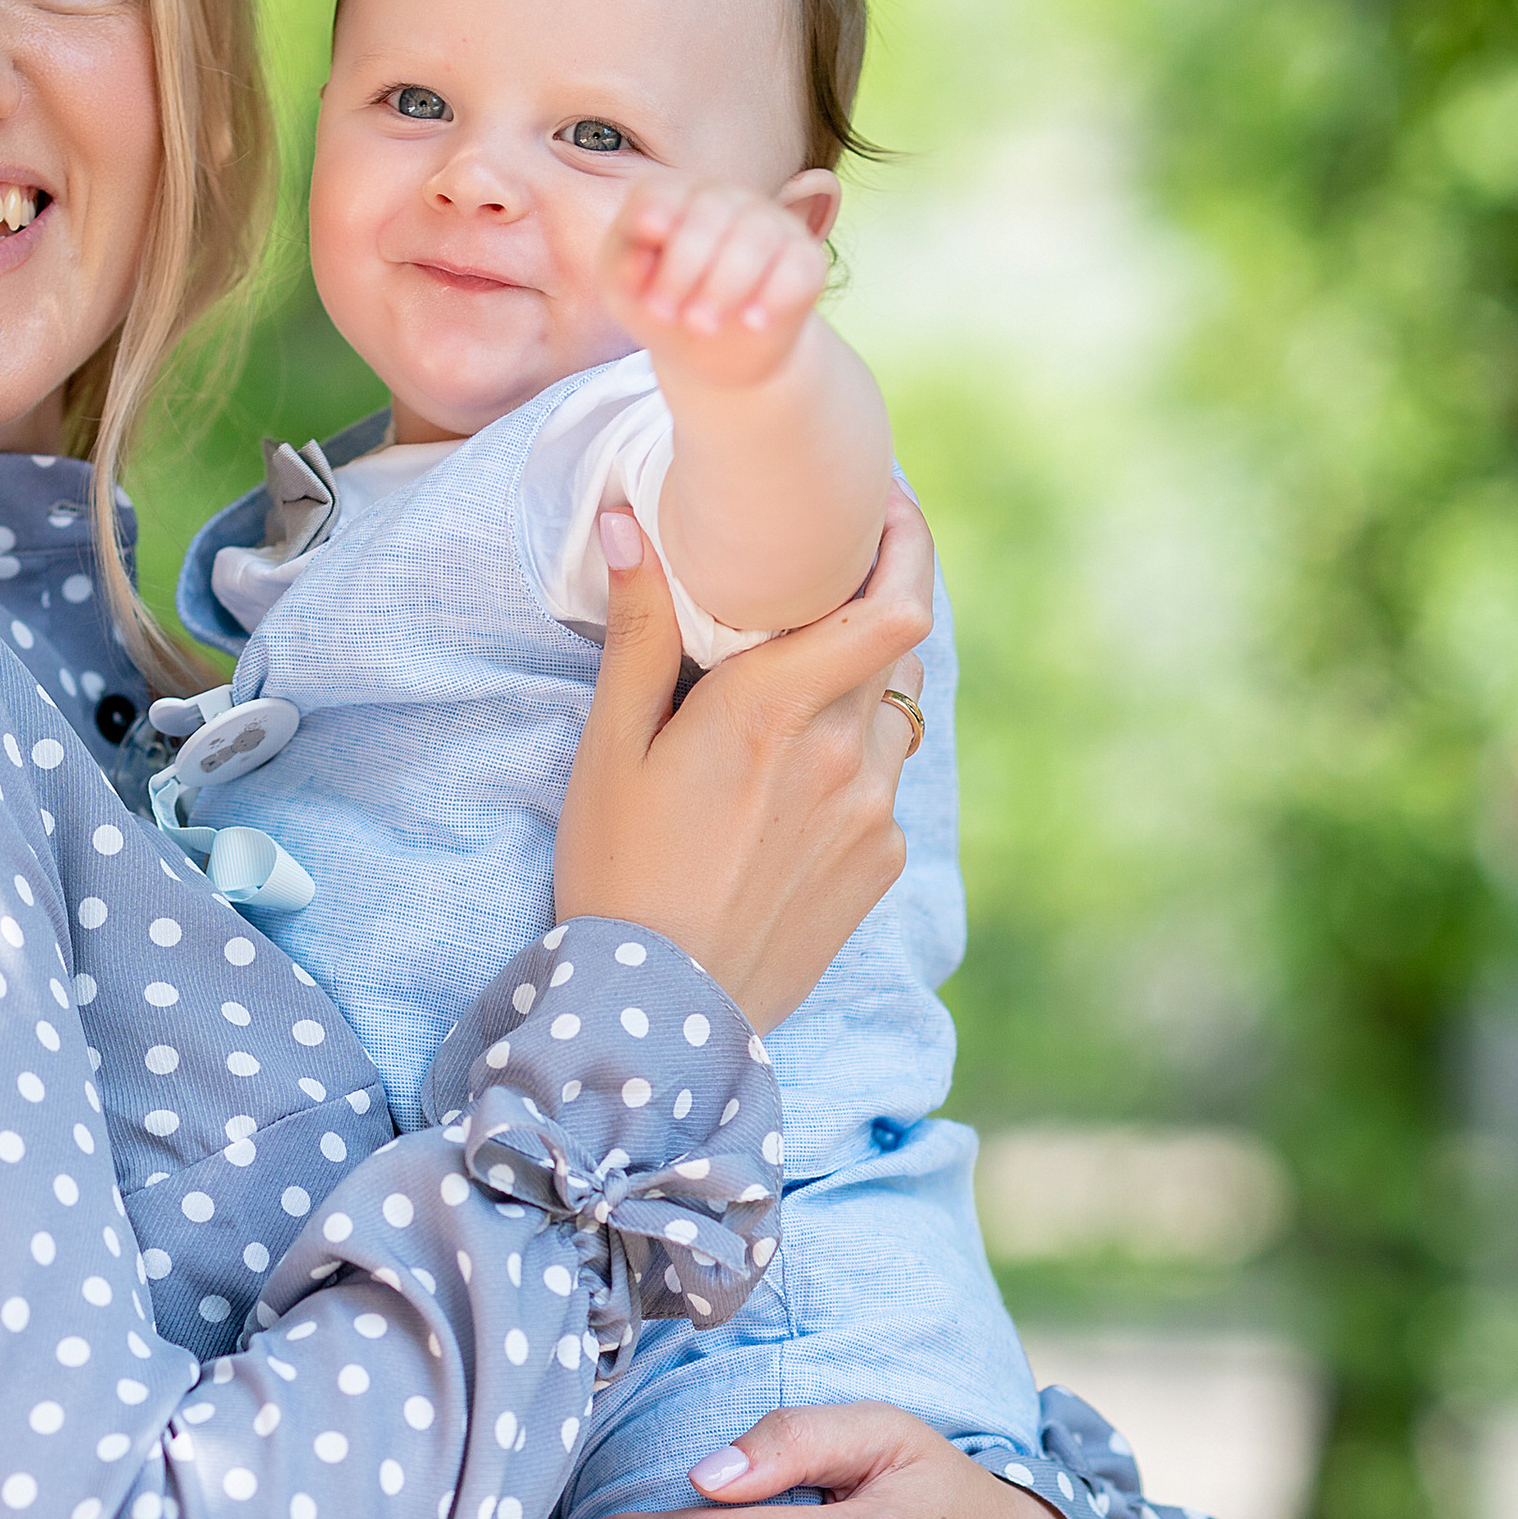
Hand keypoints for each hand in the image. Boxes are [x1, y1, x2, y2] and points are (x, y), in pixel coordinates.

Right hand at [552, 490, 932, 1031]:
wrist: (662, 1012)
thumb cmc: (620, 872)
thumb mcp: (610, 748)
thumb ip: (637, 630)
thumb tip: (630, 520)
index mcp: (777, 710)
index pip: (897, 604)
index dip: (907, 542)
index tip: (882, 506)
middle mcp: (846, 755)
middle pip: (899, 645)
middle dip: (871, 602)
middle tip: (825, 582)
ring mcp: (874, 814)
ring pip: (894, 713)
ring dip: (859, 686)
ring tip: (797, 694)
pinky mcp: (882, 863)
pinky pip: (884, 783)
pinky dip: (853, 761)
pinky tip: (789, 788)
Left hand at [601, 175, 831, 394]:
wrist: (716, 351)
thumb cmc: (664, 307)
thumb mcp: (625, 293)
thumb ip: (622, 267)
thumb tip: (637, 262)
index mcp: (675, 196)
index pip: (663, 194)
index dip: (652, 228)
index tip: (637, 276)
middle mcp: (727, 199)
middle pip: (709, 212)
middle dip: (684, 268)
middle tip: (669, 316)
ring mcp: (771, 224)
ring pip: (756, 236)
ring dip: (724, 285)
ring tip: (701, 326)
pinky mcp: (806, 260)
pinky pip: (798, 266)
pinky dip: (774, 295)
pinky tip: (752, 321)